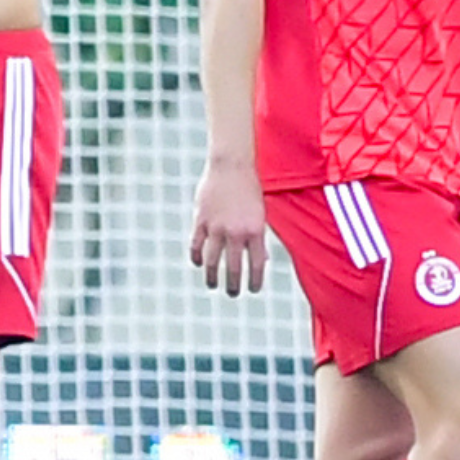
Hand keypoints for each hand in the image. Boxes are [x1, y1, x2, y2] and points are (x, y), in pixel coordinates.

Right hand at [191, 157, 267, 295]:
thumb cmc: (249, 188)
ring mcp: (216, 227)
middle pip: (234, 267)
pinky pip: (196, 245)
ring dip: (212, 277)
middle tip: (233, 293)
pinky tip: (198, 263)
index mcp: (255, 230)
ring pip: (212, 261)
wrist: (231, 166)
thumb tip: (262, 259)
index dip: (255, 280)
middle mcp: (236, 232)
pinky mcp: (201, 220)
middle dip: (234, 285)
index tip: (254, 289)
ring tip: (212, 285)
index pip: (257, 264)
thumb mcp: (260, 213)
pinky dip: (197, 257)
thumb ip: (258, 236)